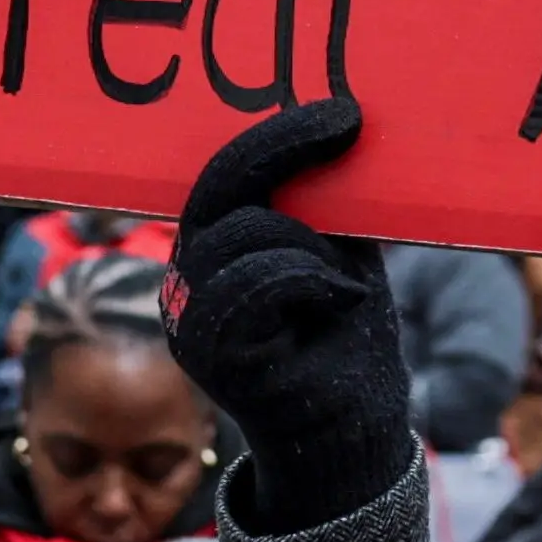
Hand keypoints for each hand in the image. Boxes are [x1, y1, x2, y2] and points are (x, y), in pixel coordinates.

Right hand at [168, 99, 407, 536]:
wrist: (353, 428)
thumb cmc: (346, 338)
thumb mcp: (338, 252)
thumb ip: (321, 204)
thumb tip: (342, 123)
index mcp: (215, 245)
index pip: (227, 172)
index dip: (277, 135)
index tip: (341, 113)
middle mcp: (190, 274)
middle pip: (224, 184)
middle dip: (286, 151)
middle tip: (346, 131)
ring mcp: (189, 311)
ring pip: (245, 231)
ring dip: (311, 248)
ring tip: (340, 287)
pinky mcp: (203, 351)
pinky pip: (252, 284)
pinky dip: (306, 282)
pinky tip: (336, 302)